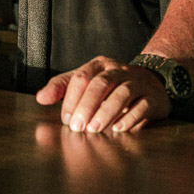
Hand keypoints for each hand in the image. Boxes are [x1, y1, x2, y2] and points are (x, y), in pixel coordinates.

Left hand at [35, 56, 170, 133]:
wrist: (152, 82)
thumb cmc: (112, 85)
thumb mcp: (87, 81)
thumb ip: (62, 87)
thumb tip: (41, 98)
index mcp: (100, 65)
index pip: (82, 77)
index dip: (72, 99)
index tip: (66, 119)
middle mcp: (119, 71)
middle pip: (101, 83)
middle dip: (87, 106)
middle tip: (77, 127)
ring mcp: (138, 83)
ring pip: (122, 93)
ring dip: (107, 112)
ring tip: (95, 129)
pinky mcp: (153, 98)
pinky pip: (143, 106)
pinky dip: (131, 117)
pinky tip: (119, 129)